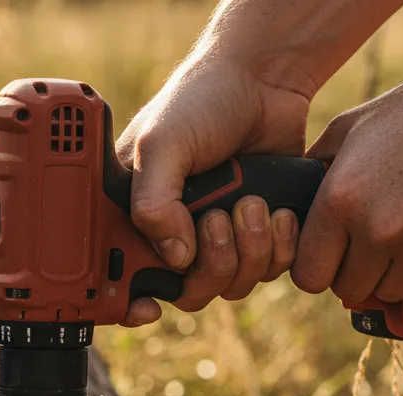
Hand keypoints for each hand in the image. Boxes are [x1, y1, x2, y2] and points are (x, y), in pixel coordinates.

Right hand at [118, 54, 311, 325]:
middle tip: (218, 219)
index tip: (148, 307)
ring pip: (231, 287)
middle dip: (211, 267)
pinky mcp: (257, 238)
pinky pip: (269, 273)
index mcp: (135, 221)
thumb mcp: (160, 145)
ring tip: (252, 202)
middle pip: (188, 296)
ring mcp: (217, 241)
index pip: (123, 282)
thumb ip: (153, 204)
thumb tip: (176, 259)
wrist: (262, 81)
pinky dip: (278, 248)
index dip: (131, 305)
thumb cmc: (199, 103)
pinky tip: (278, 211)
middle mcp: (173, 238)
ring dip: (249, 252)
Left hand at [293, 58, 402, 304]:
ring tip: (402, 234)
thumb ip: (314, 170)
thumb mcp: (351, 128)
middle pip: (347, 290)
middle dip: (353, 273)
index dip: (317, 269)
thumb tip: (287, 204)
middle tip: (367, 246)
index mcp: (341, 201)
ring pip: (388, 292)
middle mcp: (377, 230)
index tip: (329, 255)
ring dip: (390, 272)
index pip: (308, 276)